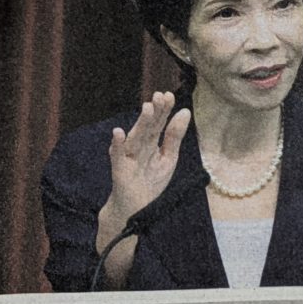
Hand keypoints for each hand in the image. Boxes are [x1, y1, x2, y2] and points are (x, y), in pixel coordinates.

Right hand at [101, 91, 190, 230]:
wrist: (134, 208)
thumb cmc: (150, 182)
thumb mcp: (168, 158)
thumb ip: (175, 136)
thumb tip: (185, 111)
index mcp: (151, 142)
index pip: (158, 123)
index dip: (164, 110)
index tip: (169, 95)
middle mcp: (138, 146)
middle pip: (147, 127)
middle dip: (154, 112)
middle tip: (160, 96)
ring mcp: (128, 157)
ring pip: (135, 138)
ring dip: (140, 123)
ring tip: (147, 108)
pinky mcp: (119, 170)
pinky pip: (117, 156)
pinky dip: (117, 145)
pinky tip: (118, 133)